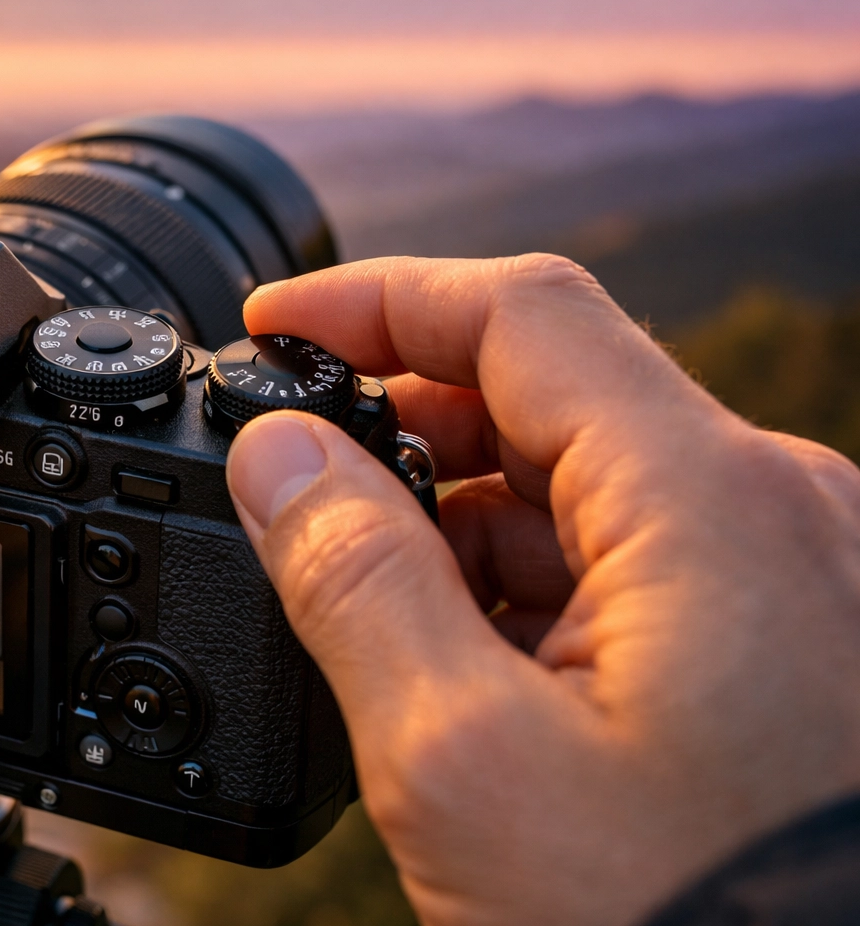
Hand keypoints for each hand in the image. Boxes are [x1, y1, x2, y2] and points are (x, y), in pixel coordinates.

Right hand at [225, 256, 859, 925]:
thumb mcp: (465, 758)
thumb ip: (355, 580)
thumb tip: (279, 457)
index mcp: (707, 503)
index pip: (520, 312)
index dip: (375, 298)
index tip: (274, 323)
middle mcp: (770, 514)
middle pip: (550, 395)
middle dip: (404, 421)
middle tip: (292, 482)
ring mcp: (783, 582)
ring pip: (582, 488)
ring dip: (456, 520)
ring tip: (370, 608)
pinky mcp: (777, 648)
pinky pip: (626, 567)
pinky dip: (521, 587)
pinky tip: (461, 667)